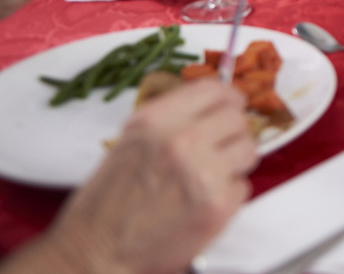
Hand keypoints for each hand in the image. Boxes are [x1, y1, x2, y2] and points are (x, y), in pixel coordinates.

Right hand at [45, 80, 256, 272]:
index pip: (214, 90)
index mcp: (156, 120)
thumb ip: (170, 121)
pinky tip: (204, 203)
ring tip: (213, 176)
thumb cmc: (107, 202)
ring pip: (248, 149)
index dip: (227, 98)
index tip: (230, 106)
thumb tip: (210, 109)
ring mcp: (204, 172)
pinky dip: (229, 195)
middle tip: (223, 146)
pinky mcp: (218, 205)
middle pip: (236, 117)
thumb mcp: (130, 142)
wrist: (96, 253)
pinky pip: (242, 187)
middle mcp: (183, 140)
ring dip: (236, 162)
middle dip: (233, 131)